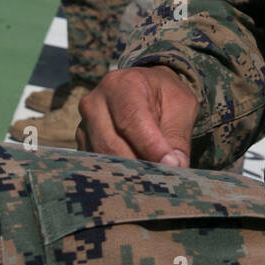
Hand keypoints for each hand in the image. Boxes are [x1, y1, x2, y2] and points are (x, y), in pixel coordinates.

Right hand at [77, 66, 198, 166]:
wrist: (147, 89)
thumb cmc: (166, 97)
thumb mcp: (182, 107)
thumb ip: (177, 137)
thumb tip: (175, 167)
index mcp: (122, 84)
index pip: (130, 120)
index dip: (150, 146)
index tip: (170, 165)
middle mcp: (95, 102)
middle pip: (111, 144)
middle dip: (139, 165)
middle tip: (164, 178)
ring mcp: (84, 124)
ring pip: (102, 159)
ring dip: (128, 174)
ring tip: (154, 179)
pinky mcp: (82, 143)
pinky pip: (97, 166)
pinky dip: (118, 176)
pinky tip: (138, 178)